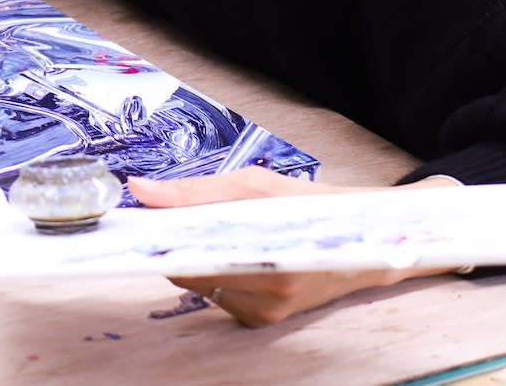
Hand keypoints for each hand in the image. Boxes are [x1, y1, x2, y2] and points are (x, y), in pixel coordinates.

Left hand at [129, 168, 459, 326]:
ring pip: (200, 284)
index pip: (189, 260)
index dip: (160, 241)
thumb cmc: (314, 207)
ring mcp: (266, 312)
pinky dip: (212, 270)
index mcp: (267, 262)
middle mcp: (267, 296)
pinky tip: (226, 249)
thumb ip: (195, 192)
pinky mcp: (263, 319)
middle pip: (189, 273)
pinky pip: (217, 294)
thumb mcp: (256, 185)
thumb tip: (142, 191)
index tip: (136, 224)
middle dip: (175, 244)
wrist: (369, 240)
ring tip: (206, 228)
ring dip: (194, 257)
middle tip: (165, 215)